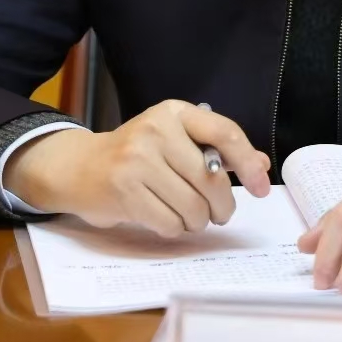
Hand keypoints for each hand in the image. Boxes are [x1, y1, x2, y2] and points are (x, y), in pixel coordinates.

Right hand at [2, 101, 270, 235]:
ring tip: (190, 216)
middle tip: (219, 214)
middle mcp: (156, 129)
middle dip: (222, 205)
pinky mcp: (123, 189)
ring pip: (192, 205)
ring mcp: (137, 159)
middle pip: (211, 178)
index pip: (224, 133)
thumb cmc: (138, 155)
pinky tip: (166, 219)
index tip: (260, 187)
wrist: (80, 167)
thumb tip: (261, 165)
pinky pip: (169, 222)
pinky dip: (175, 228)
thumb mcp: (176, 141)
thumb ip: (217, 151)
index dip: (248, 163)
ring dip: (199, 221)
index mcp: (174, 112)